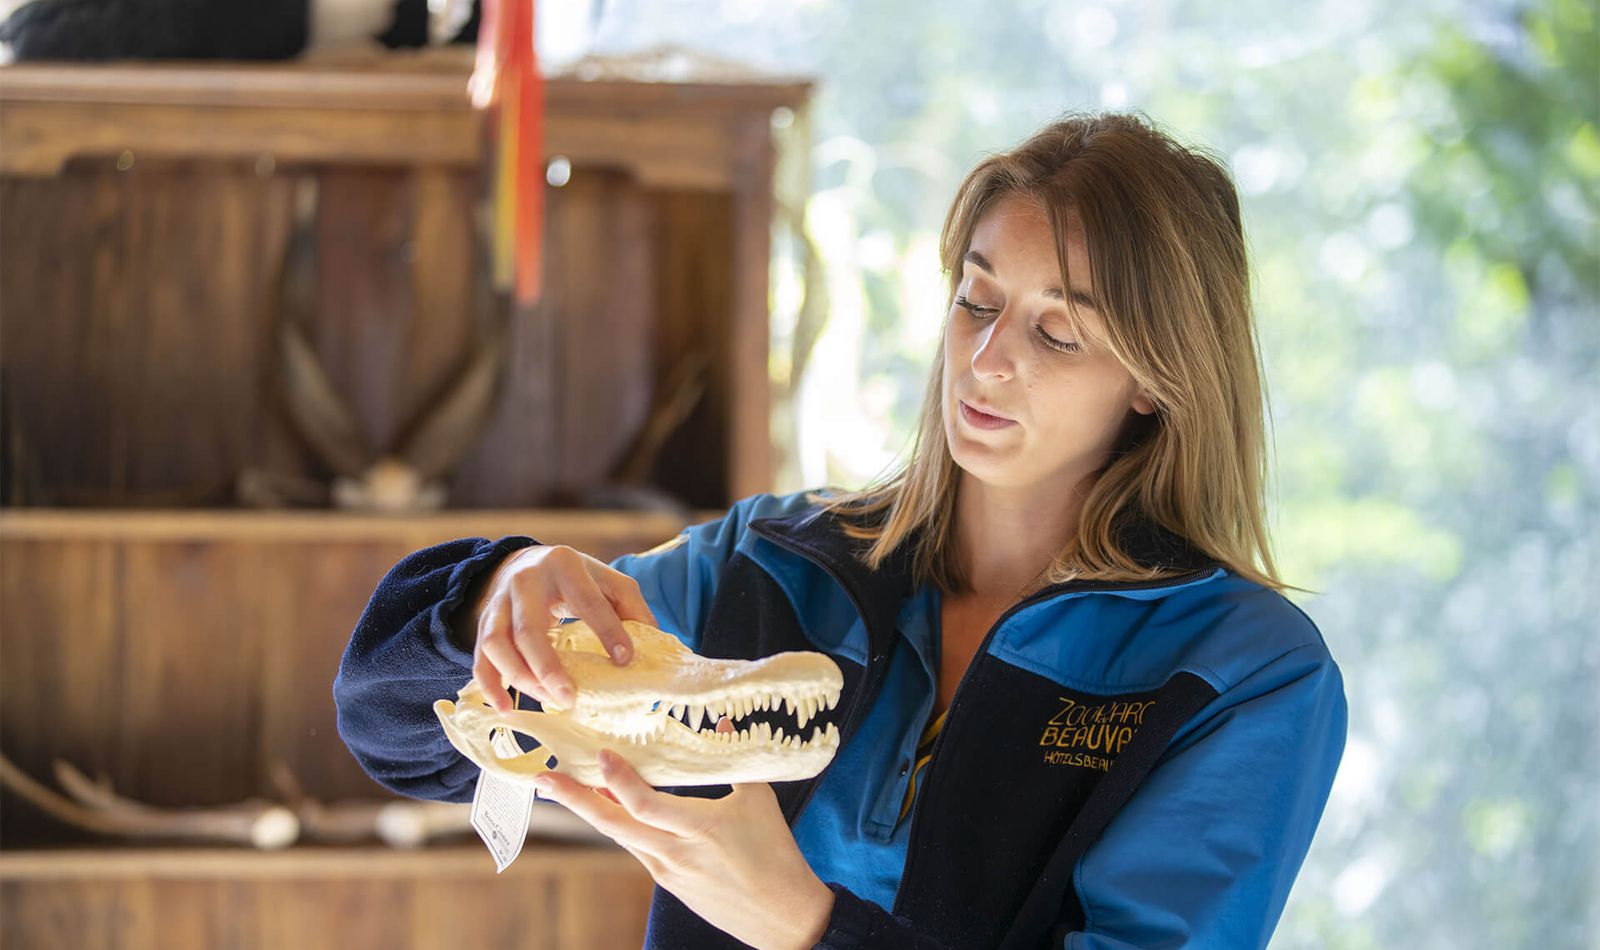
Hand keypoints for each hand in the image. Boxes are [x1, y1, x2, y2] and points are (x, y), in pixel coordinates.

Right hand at [472, 544, 656, 711]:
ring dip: (519, 678)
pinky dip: (489, 685)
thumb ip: (631, 605)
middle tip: (571, 698)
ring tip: (547, 701)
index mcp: (564, 565)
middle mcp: (525, 581)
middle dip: (548, 668)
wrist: (525, 562)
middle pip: (528, 629)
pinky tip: (504, 707)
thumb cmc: (575, 578)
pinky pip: (479, 658)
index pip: (587, 601)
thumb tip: (653, 642)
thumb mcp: (607, 579)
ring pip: (497, 644)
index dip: (608, 630)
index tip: (625, 660)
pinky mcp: (484, 623)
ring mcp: (499, 603)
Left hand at [531, 717, 835, 949]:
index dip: (618, 780)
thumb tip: (718, 722)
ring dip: (592, 809)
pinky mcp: (668, 883)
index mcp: (701, 829)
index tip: (600, 754)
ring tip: (565, 786)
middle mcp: (675, 853)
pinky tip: (611, 807)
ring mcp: (668, 871)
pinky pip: (636, 847)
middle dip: (575, 799)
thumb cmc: (776, 855)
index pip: (646, 805)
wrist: (783, 918)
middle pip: (614, 825)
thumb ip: (734, 758)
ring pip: (620, 836)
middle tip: (543, 777)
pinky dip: (619, 825)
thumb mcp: (759, 800)